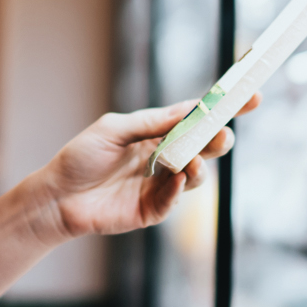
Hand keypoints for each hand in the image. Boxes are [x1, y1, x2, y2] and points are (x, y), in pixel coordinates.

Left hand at [30, 95, 260, 241]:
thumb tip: (187, 110)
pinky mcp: (152, 210)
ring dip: (197, 166)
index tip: (250, 96)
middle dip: (218, 140)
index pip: (195, 119)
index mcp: (155, 134)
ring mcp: (160, 186)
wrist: (56, 196)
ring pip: (195, 176)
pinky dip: (177, 190)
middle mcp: (163, 159)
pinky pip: (173, 200)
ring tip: (190, 160)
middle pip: (203, 148)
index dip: (223, 109)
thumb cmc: (80, 157)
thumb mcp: (113, 130)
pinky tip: (175, 178)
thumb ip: (150, 122)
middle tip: (222, 136)